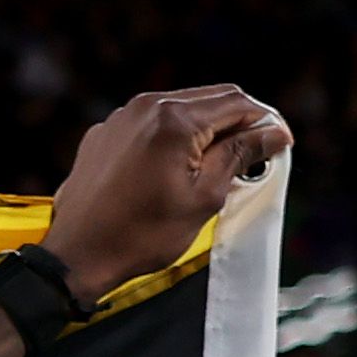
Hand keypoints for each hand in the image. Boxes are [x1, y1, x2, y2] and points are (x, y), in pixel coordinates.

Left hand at [44, 86, 289, 297]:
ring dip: (206, 130)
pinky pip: (149, 126)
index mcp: (173, 118)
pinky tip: (179, 167)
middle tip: (256, 155)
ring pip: (180, 110)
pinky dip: (172, 138)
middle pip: (210, 100)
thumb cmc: (142, 234)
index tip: (279, 144)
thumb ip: (241, 154)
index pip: (237, 102)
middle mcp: (143, 107)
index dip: (265, 122)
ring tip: (221, 164)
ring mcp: (118, 119)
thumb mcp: (205, 195)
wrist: (77, 256)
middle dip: (238, 123)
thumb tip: (274, 133)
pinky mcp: (102, 136)